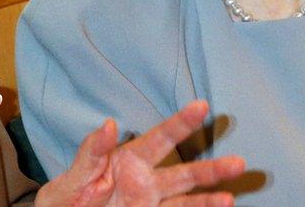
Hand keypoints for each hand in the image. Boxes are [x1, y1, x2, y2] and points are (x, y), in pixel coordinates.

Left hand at [35, 100, 243, 206]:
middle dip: (210, 169)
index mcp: (129, 159)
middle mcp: (146, 180)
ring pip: (186, 198)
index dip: (181, 123)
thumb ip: (92, 152)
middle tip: (239, 163)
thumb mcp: (74, 174)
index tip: (201, 106)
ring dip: (209, 197)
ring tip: (230, 197)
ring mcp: (150, 202)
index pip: (159, 138)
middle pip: (183, 173)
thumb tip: (109, 123)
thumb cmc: (66, 196)